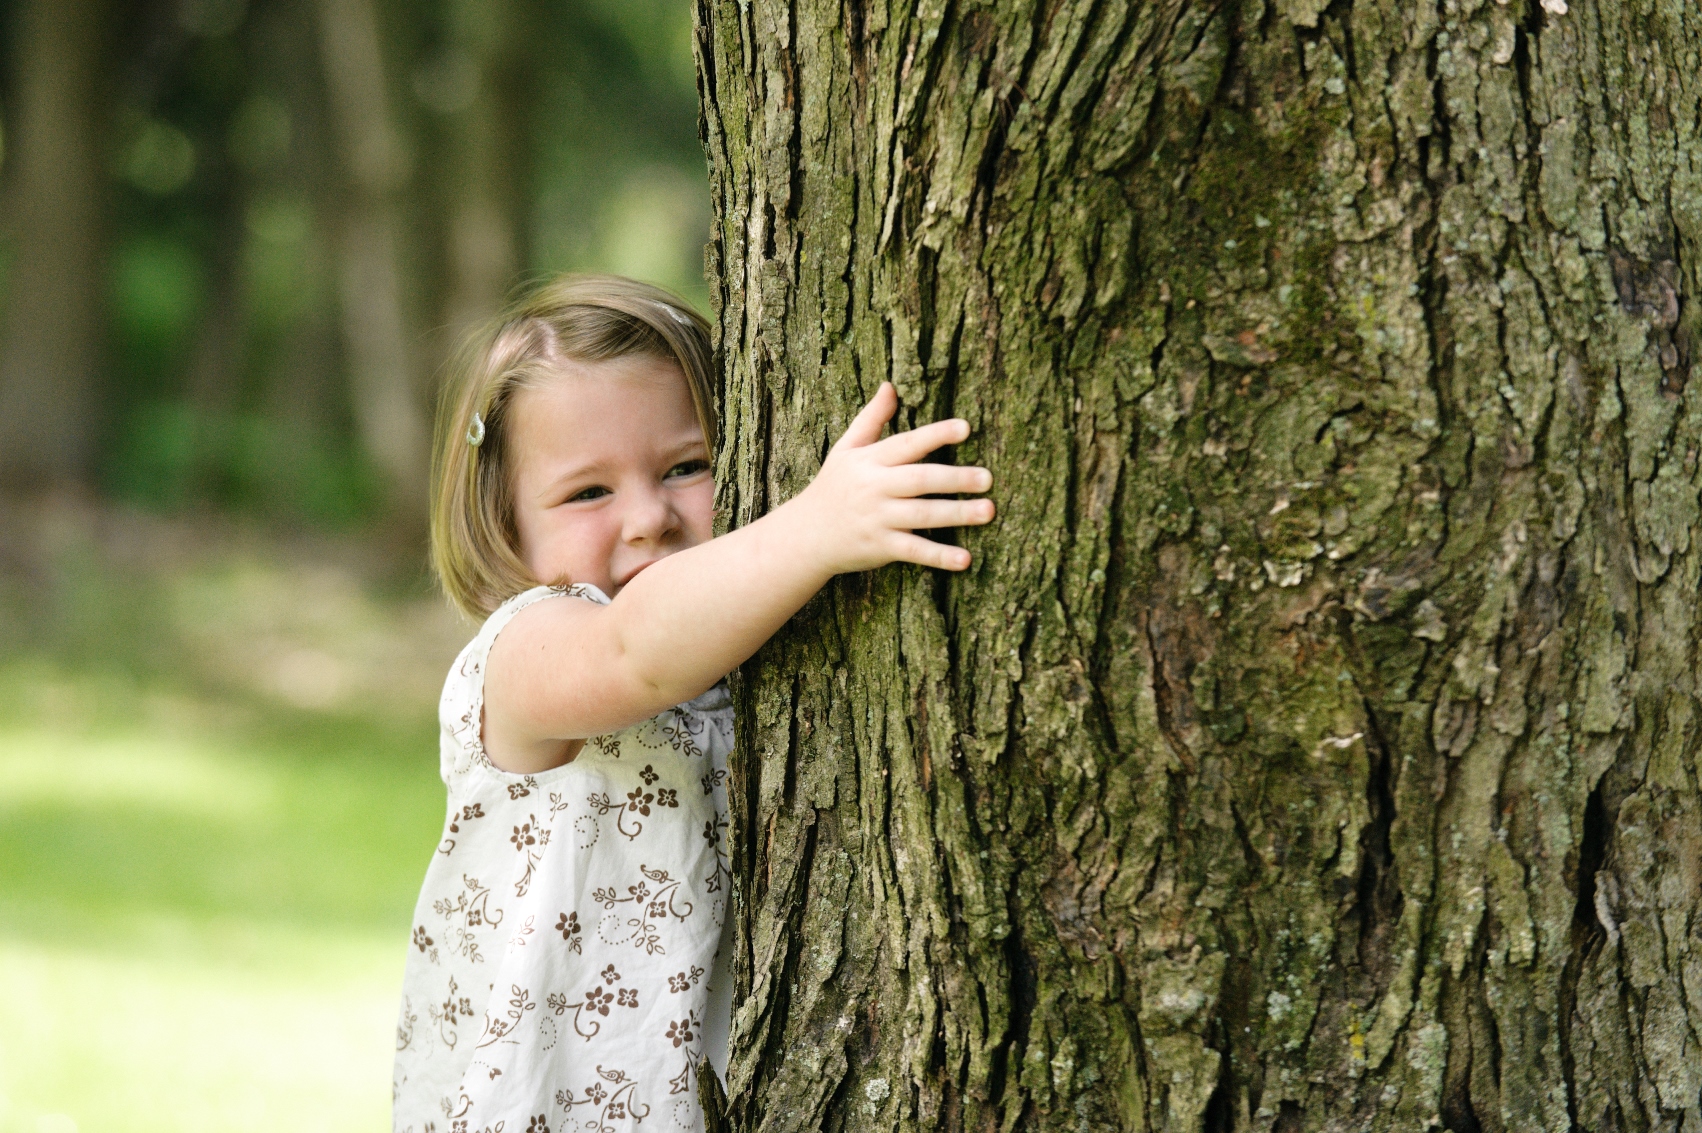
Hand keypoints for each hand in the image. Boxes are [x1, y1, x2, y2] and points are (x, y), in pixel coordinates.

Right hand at [791, 382, 994, 574]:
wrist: (805, 535)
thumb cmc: (834, 487)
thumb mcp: (846, 449)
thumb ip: (872, 418)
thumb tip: (890, 386)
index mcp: (869, 461)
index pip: (906, 444)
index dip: (936, 435)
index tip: (966, 427)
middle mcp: (874, 488)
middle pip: (919, 480)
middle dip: (955, 478)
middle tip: (988, 477)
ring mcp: (878, 519)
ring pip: (922, 515)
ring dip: (957, 514)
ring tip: (988, 511)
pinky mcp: (881, 547)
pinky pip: (914, 551)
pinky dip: (939, 557)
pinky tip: (965, 559)